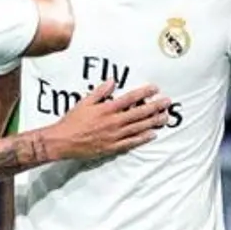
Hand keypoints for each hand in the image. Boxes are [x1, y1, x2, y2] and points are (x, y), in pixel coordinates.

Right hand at [44, 81, 172, 160]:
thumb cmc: (72, 121)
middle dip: (155, 107)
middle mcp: (114, 122)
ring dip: (153, 122)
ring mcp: (114, 136)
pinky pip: (131, 142)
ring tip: (165, 118)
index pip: (130, 98)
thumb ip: (100, 92)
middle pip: (139, 113)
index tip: (155, 89)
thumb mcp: (84, 102)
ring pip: (138, 128)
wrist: (63, 141)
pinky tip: (152, 134)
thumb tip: (113, 81)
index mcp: (107, 109)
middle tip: (167, 103)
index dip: (144, 92)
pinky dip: (142, 138)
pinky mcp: (112, 147)